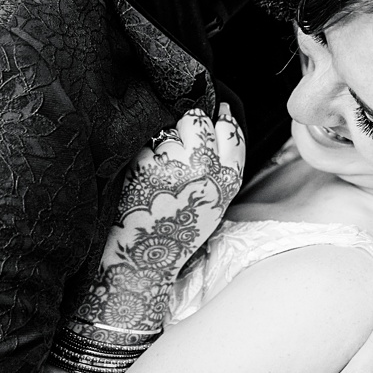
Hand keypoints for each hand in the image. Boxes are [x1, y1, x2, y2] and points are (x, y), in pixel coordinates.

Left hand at [78, 103, 244, 336]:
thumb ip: (221, 168)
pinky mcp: (144, 164)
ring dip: (163, 139)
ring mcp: (173, 165)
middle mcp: (203, 171)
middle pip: (199, 122)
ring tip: (158, 168)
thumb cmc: (177, 228)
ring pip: (169, 129)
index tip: (217, 115)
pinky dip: (142, 154)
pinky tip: (142, 177)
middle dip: (189, 124)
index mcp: (226, 183)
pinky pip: (144, 143)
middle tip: (178, 141)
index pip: (231, 135)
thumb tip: (221, 118)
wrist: (142, 257)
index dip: (223, 122)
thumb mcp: (213, 204)